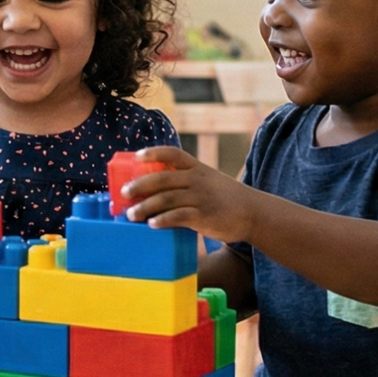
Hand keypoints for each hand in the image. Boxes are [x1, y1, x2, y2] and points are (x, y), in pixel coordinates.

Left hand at [120, 146, 259, 241]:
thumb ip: (187, 182)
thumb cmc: (226, 199)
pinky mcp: (204, 216)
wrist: (253, 213)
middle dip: (139, 185)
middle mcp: (197, 179)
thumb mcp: (209, 181)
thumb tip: (155, 192)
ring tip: (131, 215)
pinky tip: (152, 224)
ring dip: (145, 207)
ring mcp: (200, 197)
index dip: (154, 153)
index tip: (137, 156)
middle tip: (124, 194)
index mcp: (197, 168)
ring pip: (166, 199)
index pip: (173, 154)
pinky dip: (163, 220)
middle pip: (162, 178)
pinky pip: (178, 216)